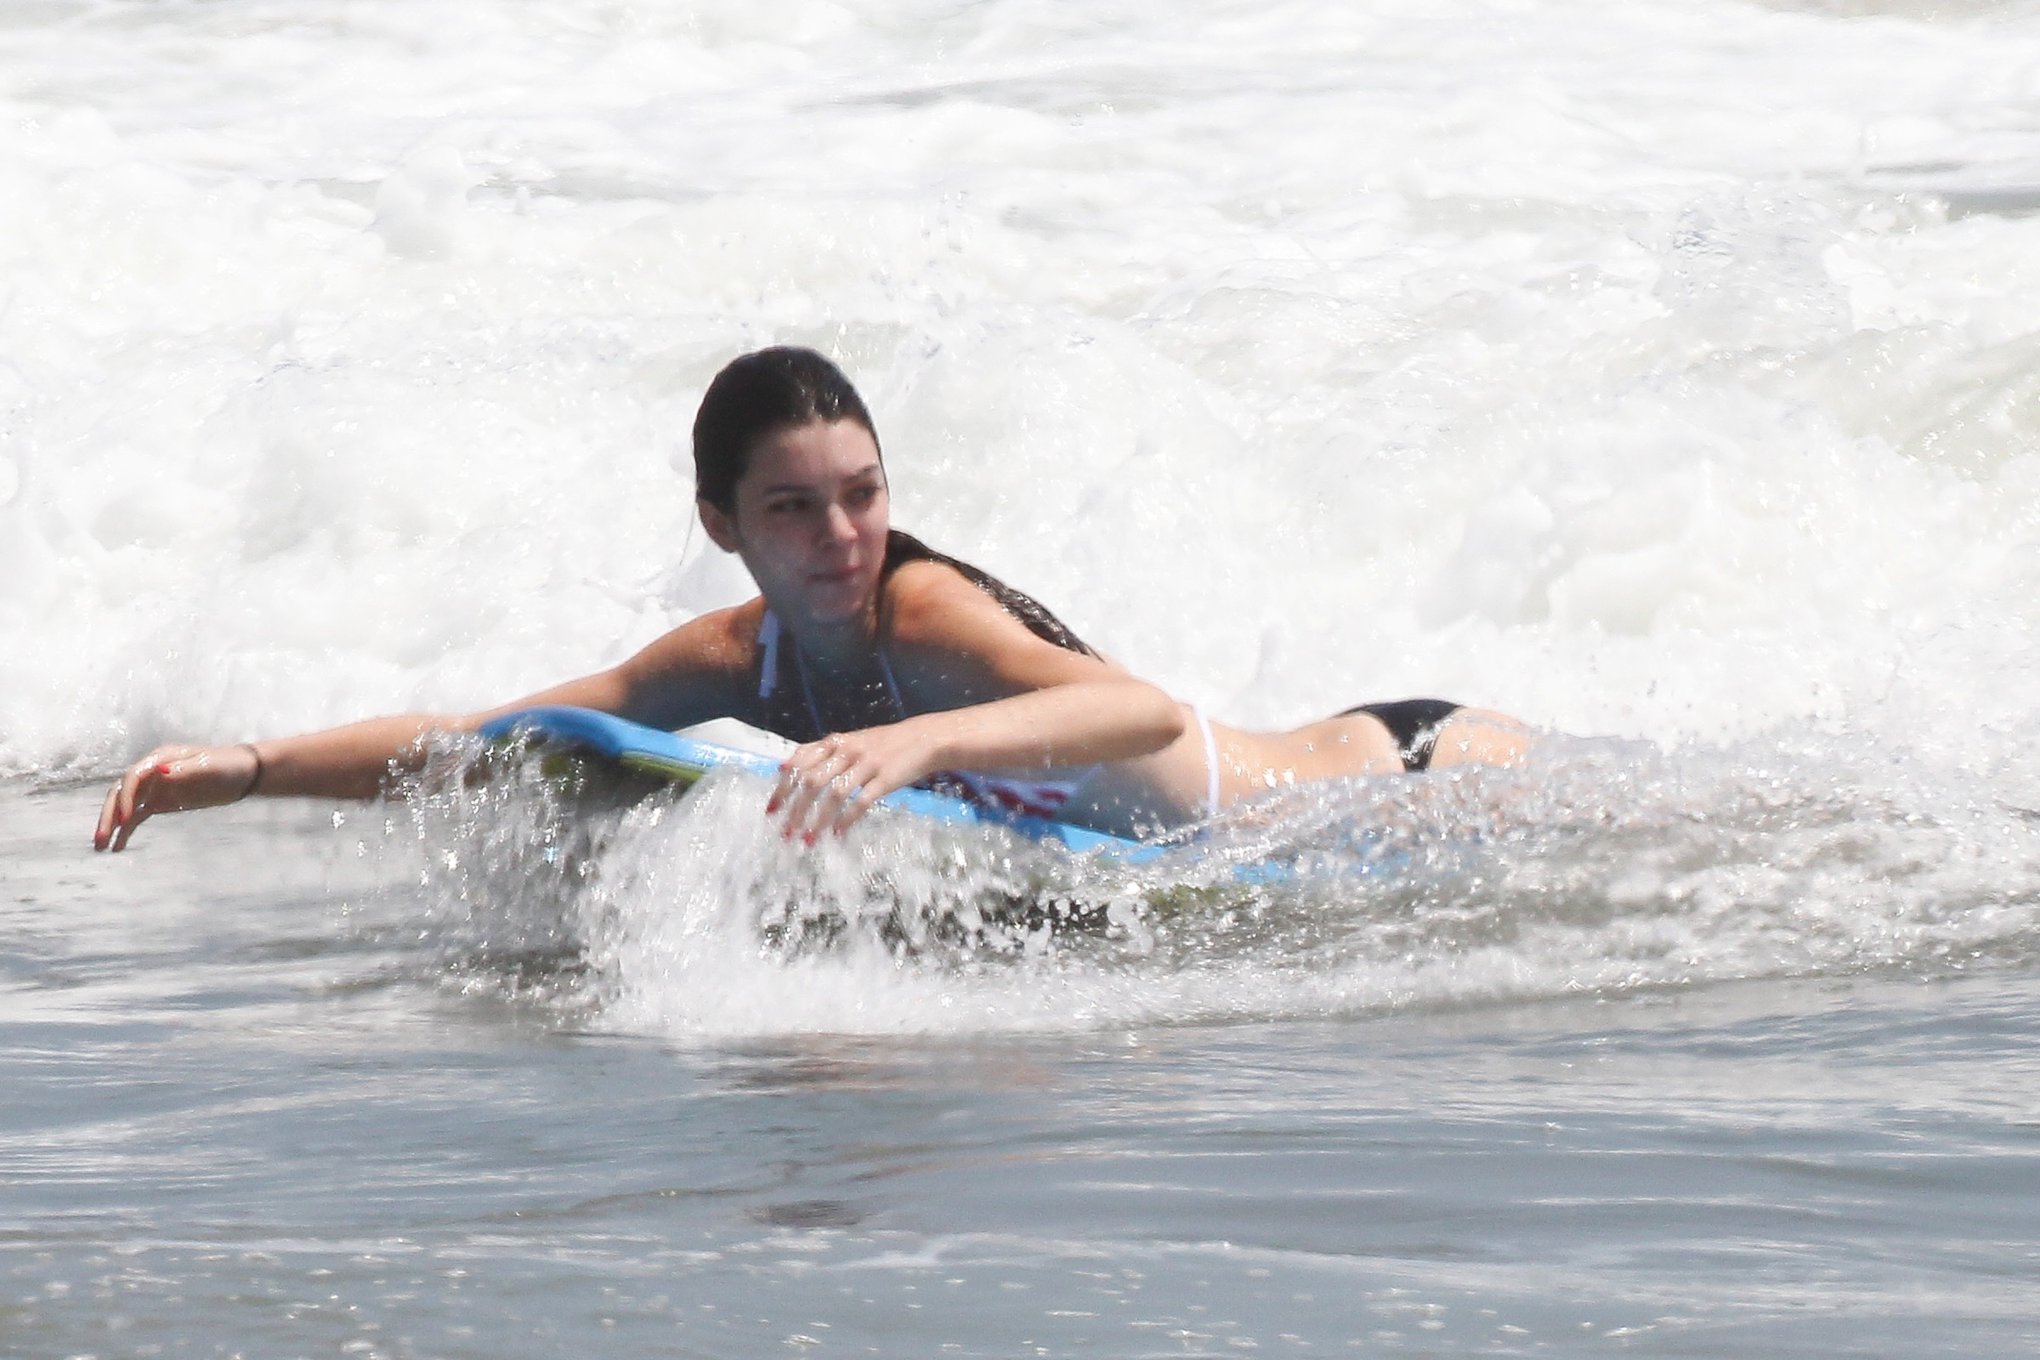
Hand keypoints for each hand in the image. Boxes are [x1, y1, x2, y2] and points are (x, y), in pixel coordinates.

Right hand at [94, 743, 261, 852]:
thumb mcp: (208, 767)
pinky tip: (118, 847)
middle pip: (121, 793)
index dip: (125, 798)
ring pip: (124, 806)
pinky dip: (126, 830)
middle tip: (100, 838)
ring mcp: (154, 787)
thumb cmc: (227, 765)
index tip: (124, 820)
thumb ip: (183, 770)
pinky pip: (137, 816)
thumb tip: (158, 773)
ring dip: (112, 825)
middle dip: (109, 815)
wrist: (243, 774)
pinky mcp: (161, 802)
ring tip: (101, 848)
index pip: (132, 777)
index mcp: (160, 759)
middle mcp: (151, 772)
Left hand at [767, 722, 941, 842]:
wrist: (923, 739)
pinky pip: (860, 802)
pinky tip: (837, 834)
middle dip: (795, 809)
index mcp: (835, 742)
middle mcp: (846, 751)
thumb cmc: (883, 745)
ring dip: (817, 820)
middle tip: (786, 832)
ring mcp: (865, 764)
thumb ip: (823, 755)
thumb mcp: (851, 742)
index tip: (772, 809)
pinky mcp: (884, 779)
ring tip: (807, 840)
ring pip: (833, 795)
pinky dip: (846, 820)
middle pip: (812, 781)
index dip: (783, 786)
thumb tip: (786, 769)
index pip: (799, 762)